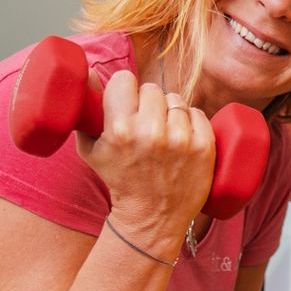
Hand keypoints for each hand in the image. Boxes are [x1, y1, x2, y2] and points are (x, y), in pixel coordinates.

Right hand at [75, 70, 214, 241]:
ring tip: (163, 134)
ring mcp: (181, 139)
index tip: (126, 103)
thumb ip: (86, 112)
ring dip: (170, 112)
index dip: (125, 91)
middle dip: (148, 103)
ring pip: (176, 99)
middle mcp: (151, 132)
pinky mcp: (204, 146)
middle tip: (145, 124)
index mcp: (120, 130)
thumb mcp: (91, 149)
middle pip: (152, 89)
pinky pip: (198, 113)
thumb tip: (90, 73)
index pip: (125, 79)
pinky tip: (181, 138)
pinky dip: (191, 122)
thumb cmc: (119, 180)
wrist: (152, 217)